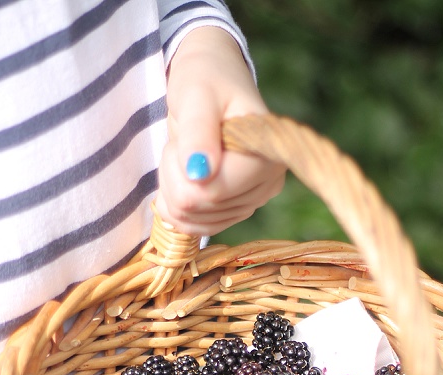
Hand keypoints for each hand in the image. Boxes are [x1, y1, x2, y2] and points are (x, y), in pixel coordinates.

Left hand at [155, 26, 285, 234]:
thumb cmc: (206, 79)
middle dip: (174, 178)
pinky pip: (199, 227)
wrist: (211, 83)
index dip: (181, 171)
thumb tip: (199, 173)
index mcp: (266, 155)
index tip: (183, 139)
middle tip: (181, 144)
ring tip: (185, 155)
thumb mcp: (196, 95)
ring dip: (174, 189)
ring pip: (195, 221)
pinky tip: (179, 179)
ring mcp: (254, 200)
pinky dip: (178, 207)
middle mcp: (268, 183)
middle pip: (201, 208)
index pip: (212, 192)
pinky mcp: (237, 210)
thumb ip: (198, 131)